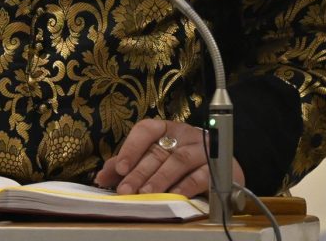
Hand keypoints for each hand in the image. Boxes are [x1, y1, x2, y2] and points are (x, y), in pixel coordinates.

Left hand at [94, 118, 244, 197]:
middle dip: (140, 172)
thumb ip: (128, 166)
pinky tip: (174, 196)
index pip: (146, 129)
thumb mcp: (155, 158)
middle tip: (125, 190)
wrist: (222, 167)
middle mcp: (184, 136)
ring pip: (179, 161)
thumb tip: (102, 176)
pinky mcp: (217, 166)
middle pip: (159, 151)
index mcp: (166, 129)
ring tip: (146, 193)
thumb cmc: (182, 161)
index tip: (120, 168)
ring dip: (160, 178)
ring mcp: (202, 149)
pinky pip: (201, 175)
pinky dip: (186, 185)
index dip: (131, 147)